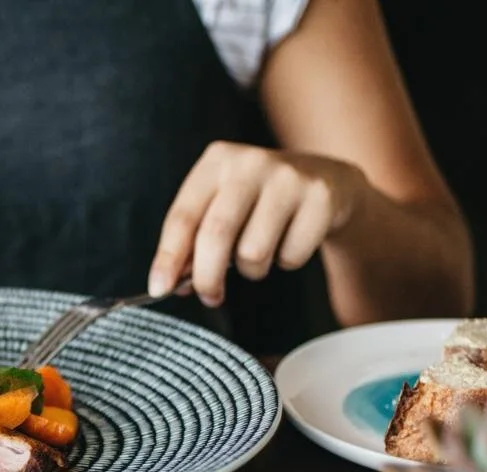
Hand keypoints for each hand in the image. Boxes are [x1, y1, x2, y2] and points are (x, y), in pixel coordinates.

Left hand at [148, 142, 365, 306]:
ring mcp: (288, 178)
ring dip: (252, 270)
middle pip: (216, 235)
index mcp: (217, 161)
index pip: (182, 217)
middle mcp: (250, 163)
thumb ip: (194, 238)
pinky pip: (290, 256)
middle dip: (207, 276)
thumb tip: (170, 282)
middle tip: (210, 296)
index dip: (167, 258)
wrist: (328, 181)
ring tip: (259, 255)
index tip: (158, 289)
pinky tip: (290, 241)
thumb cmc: (260, 201)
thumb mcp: (222, 206)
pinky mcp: (320, 198)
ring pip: (253, 253)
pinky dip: (286, 262)